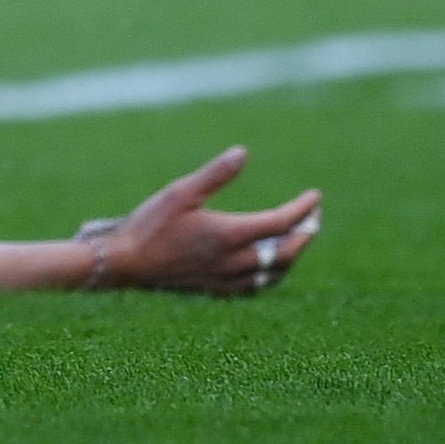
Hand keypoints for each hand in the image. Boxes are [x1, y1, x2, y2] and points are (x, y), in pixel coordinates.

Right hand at [93, 148, 322, 296]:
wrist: (128, 264)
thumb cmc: (150, 224)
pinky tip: (270, 264)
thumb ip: (215, 174)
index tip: (315, 196)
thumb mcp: (180, 192)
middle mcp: (236, 261)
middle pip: (288, 250)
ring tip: (299, 237)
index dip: (303, 209)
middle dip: (307, 232)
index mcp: (230, 234)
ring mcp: (230, 279)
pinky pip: (261, 285)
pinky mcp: (220, 291)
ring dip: (294, 254)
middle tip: (315, 216)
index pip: (282, 222)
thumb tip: (242, 152)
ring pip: (277, 271)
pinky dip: (274, 272)